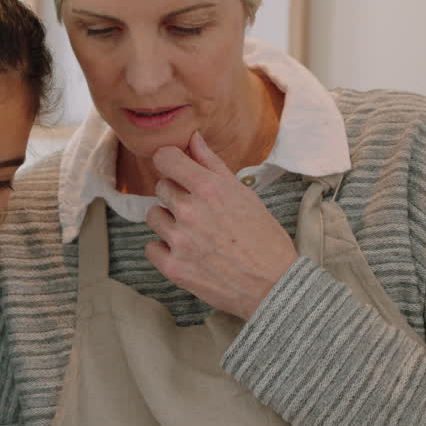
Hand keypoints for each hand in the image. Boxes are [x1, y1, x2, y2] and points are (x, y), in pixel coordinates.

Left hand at [145, 131, 298, 319]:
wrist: (274, 286)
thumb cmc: (264, 239)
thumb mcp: (244, 195)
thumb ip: (213, 164)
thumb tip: (192, 138)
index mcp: (210, 189)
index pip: (165, 158)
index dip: (169, 161)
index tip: (176, 169)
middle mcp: (190, 211)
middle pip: (160, 187)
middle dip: (176, 195)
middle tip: (199, 210)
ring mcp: (179, 240)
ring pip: (154, 216)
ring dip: (169, 222)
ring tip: (193, 233)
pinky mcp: (173, 267)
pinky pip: (151, 247)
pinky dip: (164, 249)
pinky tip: (186, 252)